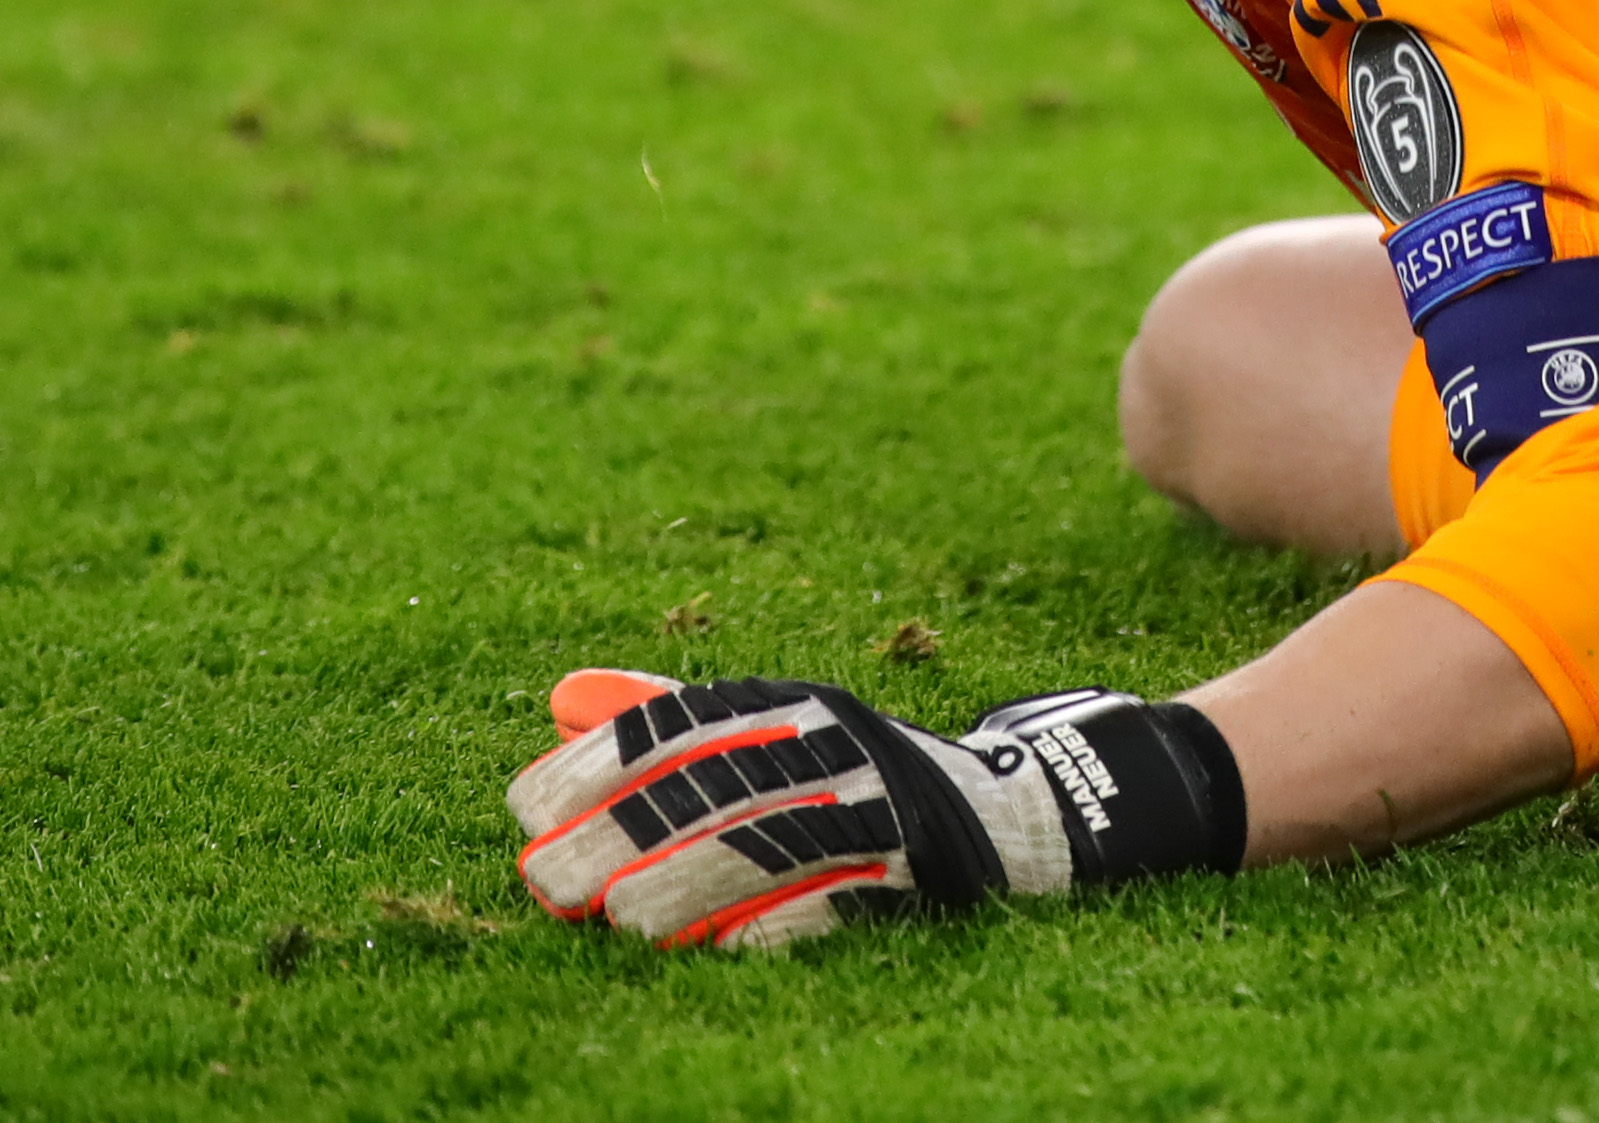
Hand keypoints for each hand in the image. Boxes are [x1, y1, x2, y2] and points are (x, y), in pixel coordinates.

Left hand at [506, 667, 1243, 950]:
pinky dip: (778, 923)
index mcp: (798, 704)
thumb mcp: (779, 731)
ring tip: (616, 920)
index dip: (600, 757)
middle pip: (713, 782)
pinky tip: (724, 947)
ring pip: (769, 841)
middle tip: (543, 877)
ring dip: (685, 883)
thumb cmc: (863, 778)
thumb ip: (672, 721)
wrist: (1026, 813)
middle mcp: (840, 744)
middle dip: (619, 829)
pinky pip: (839, 899)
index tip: (524, 803)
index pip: (684, 719)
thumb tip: (557, 698)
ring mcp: (884, 808)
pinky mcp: (920, 872)